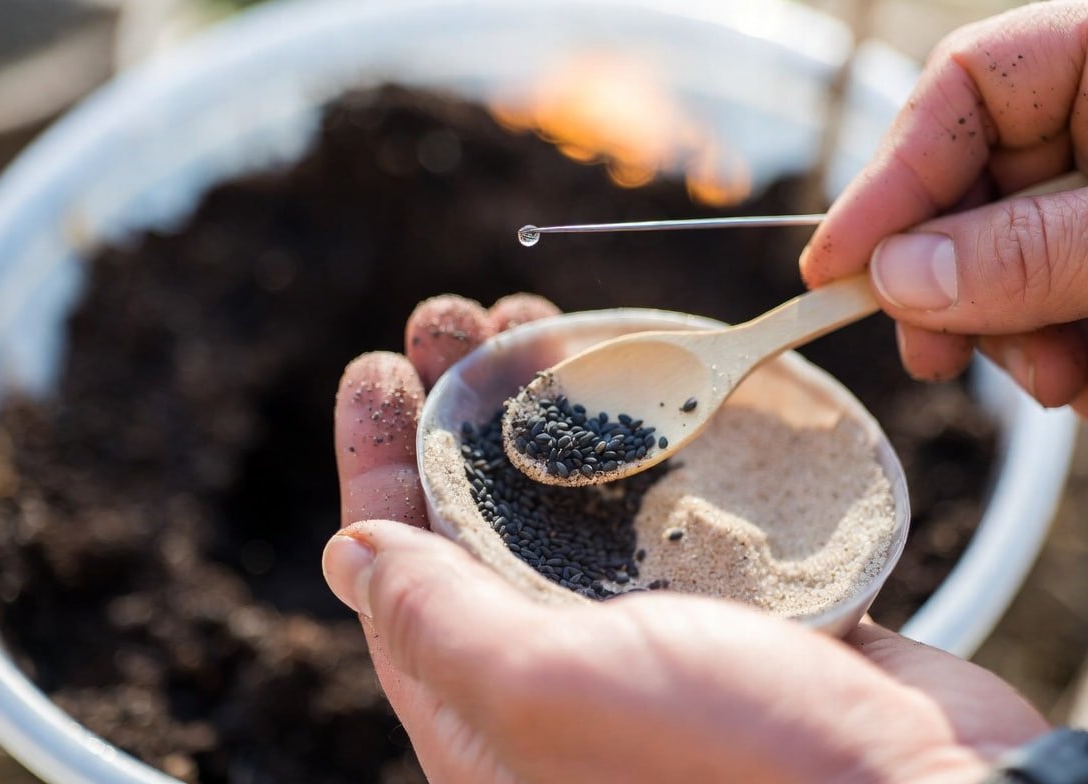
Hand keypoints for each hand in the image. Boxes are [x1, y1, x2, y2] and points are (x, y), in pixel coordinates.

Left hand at [323, 294, 1046, 783]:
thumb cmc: (733, 766)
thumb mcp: (550, 694)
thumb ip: (438, 623)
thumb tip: (351, 556)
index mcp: (490, 707)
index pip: (400, 569)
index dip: (378, 462)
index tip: (378, 366)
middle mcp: (563, 673)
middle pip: (482, 517)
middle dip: (462, 410)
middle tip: (459, 316)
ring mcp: (652, 638)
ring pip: (576, 500)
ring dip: (550, 409)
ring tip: (537, 320)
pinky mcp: (736, 612)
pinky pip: (667, 508)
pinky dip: (645, 440)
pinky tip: (647, 380)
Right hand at [799, 0, 1087, 429]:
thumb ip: (1036, 251)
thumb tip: (896, 277)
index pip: (964, 88)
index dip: (888, 177)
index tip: (836, 267)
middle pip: (977, 197)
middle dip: (963, 293)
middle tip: (939, 357)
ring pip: (1023, 275)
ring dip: (1033, 350)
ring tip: (1085, 386)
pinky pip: (1081, 321)